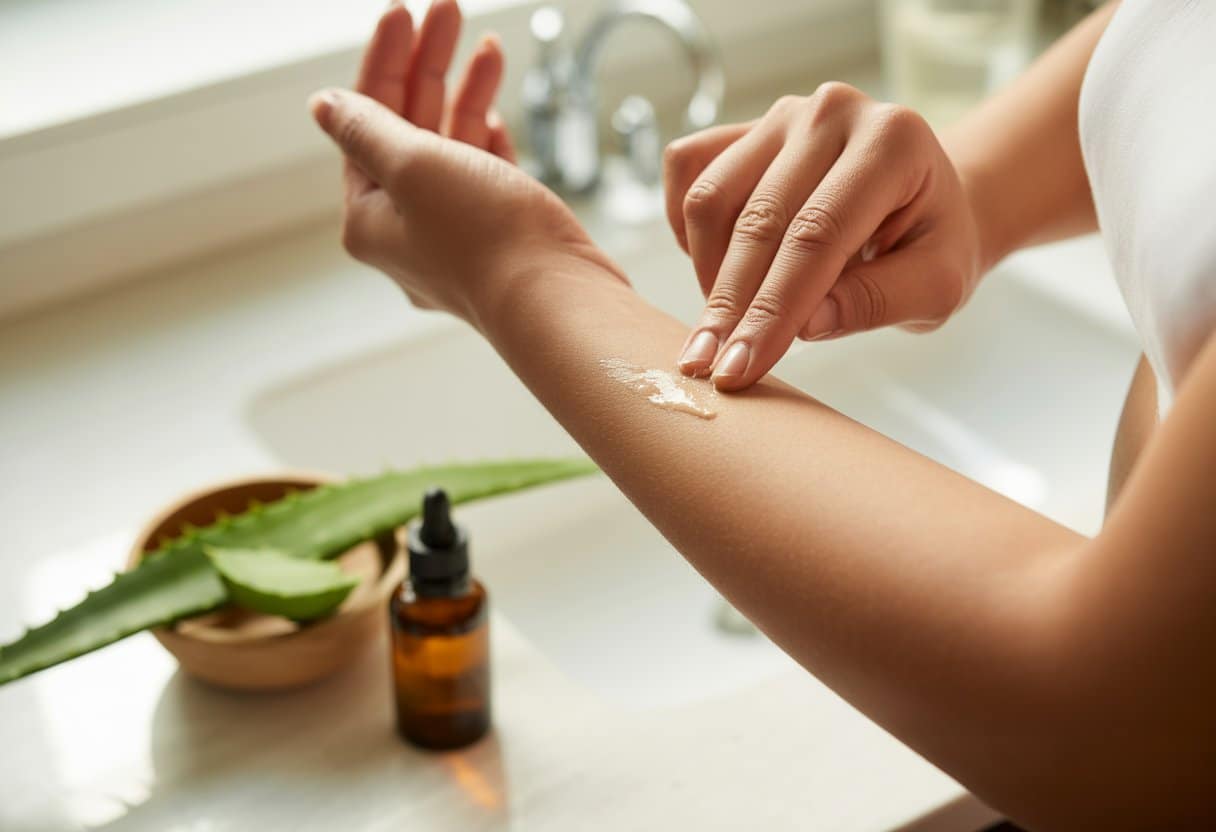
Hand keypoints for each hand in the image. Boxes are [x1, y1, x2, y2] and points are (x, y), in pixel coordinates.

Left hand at [309, 0, 624, 328]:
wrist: (557, 300)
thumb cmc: (486, 239)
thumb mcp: (412, 165)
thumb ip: (366, 128)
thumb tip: (323, 106)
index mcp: (369, 218)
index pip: (366, 121)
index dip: (385, 60)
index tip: (405, 10)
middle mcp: (405, 232)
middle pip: (406, 131)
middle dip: (428, 66)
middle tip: (448, 10)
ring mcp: (453, 239)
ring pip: (449, 152)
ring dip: (464, 95)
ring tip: (488, 48)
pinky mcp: (497, 242)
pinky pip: (481, 181)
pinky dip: (484, 142)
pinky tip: (492, 114)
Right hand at [663, 84, 982, 389]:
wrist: (925, 202)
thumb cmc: (932, 244)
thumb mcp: (936, 286)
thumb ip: (878, 301)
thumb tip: (805, 324)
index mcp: (891, 142)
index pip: (816, 235)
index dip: (773, 309)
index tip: (742, 368)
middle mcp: (831, 112)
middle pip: (758, 222)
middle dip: (731, 306)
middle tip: (712, 368)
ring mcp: (781, 116)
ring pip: (710, 200)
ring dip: (708, 274)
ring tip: (726, 327)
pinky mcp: (744, 128)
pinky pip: (688, 175)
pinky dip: (688, 231)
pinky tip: (714, 270)